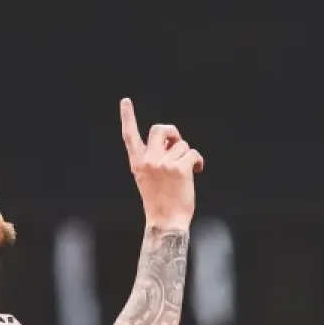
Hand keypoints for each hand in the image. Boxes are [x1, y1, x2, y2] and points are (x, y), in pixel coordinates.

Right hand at [119, 98, 203, 230]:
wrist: (166, 222)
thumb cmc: (160, 203)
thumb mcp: (148, 179)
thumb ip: (155, 158)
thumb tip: (172, 142)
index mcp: (138, 163)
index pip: (129, 136)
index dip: (127, 117)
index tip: (125, 101)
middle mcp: (148, 160)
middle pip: (161, 129)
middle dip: (172, 133)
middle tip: (177, 145)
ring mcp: (163, 163)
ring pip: (182, 145)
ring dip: (187, 156)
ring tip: (186, 172)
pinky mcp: (179, 168)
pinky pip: (193, 153)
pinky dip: (198, 162)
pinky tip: (196, 171)